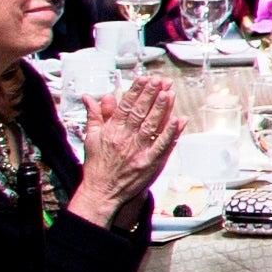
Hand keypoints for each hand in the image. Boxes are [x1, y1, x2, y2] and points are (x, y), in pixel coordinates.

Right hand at [72, 76, 182, 219]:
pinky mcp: (149, 163)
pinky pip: (162, 145)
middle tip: (160, 81)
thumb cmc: (97, 165)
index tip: (145, 79)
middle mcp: (125, 139)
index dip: (136, 91)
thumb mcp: (91, 138)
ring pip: (151, 126)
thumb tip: (91, 97)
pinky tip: (179, 120)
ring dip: (161, 109)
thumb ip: (95, 116)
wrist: (101, 192)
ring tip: (169, 93)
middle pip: (140, 113)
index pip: (125, 106)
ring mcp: (138, 151)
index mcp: (111, 131)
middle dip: (150, 95)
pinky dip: (171, 133)